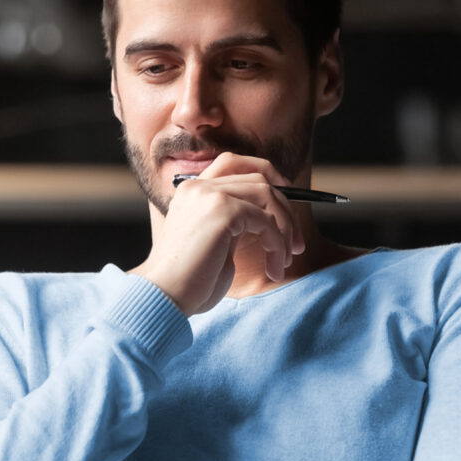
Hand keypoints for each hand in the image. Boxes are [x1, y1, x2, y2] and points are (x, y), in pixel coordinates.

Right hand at [133, 154, 304, 314]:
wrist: (164, 297)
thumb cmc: (189, 281)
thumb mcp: (215, 242)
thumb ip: (235, 223)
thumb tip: (271, 218)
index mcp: (192, 190)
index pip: (235, 163)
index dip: (268, 177)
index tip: (287, 206)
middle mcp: (199, 185)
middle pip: (259, 177)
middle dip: (286, 209)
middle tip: (296, 244)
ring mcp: (209, 194)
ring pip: (267, 194)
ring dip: (286, 228)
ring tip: (284, 259)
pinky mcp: (222, 210)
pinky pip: (266, 220)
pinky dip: (277, 244)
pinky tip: (273, 267)